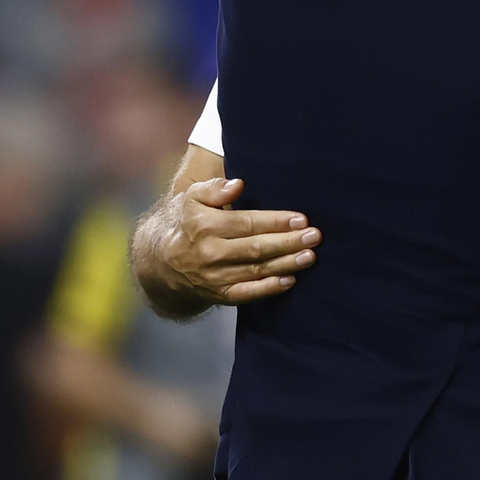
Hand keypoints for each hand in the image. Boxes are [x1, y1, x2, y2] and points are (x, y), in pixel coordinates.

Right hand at [136, 177, 320, 306]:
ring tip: (310, 256)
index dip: (275, 221)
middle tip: (314, 236)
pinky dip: (269, 289)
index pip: (247, 223)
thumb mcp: (193, 198)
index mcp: (204, 225)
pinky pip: (247, 293)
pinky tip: (290, 280)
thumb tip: (237, 184)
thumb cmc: (188, 222)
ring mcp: (214, 277)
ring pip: (256, 271)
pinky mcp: (219, 295)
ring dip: (286, 264)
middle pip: (255, 248)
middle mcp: (210, 253)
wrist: (164, 262)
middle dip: (288, 242)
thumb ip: (214, 188)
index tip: (301, 219)